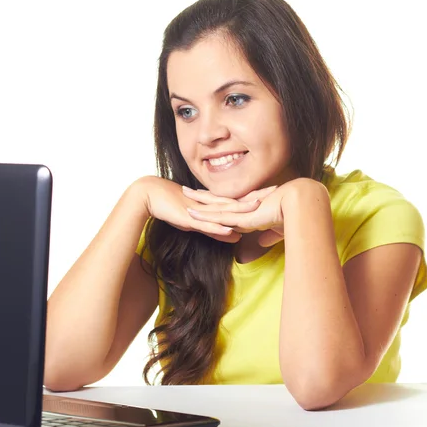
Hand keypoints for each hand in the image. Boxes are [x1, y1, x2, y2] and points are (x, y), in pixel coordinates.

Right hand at [135, 176, 276, 243]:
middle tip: (277, 189)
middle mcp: (209, 205)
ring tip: (258, 207)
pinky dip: (219, 228)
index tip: (273, 191)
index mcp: (212, 204)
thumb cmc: (171, 207)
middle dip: (256, 196)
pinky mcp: (189, 219)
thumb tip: (234, 237)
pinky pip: (207, 225)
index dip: (256, 195)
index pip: (238, 199)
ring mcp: (200, 211)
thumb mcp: (196, 221)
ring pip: (224, 211)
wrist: (149, 195)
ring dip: (241, 209)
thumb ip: (215, 229)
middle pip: (237, 200)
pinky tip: (230, 230)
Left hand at [183, 178, 324, 246]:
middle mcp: (242, 207)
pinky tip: (191, 214)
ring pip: (213, 206)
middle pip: (217, 201)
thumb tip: (262, 243)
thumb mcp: (278, 230)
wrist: (300, 204)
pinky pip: (217, 217)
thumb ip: (269, 236)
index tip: (206, 197)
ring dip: (197, 203)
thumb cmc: (294, 216)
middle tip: (186, 190)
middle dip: (201, 197)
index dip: (217, 201)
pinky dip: (204, 216)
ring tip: (182, 196)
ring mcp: (240, 211)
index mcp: (250, 208)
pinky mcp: (240, 217)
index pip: (229, 204)